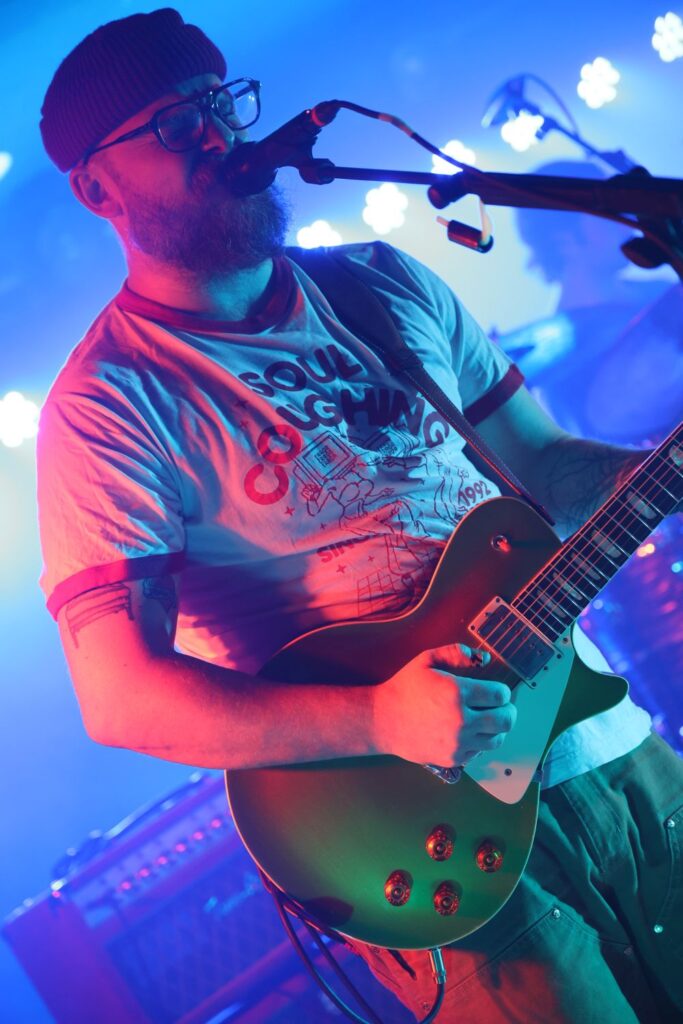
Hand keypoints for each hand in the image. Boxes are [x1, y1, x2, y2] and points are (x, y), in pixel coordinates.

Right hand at [374, 643, 515, 767]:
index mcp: (457, 693)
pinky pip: (480, 752)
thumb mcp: (427, 660)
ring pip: (497, 739)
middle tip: (503, 707)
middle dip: (508, 711)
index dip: (503, 692)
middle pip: (506, 720)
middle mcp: (461, 720)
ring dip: (497, 729)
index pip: (500, 695)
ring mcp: (457, 743)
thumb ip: (456, 653)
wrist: (383, 720)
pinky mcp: (453, 758)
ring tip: (489, 720)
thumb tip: (483, 657)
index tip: (498, 691)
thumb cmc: (405, 688)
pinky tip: (471, 732)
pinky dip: (480, 742)